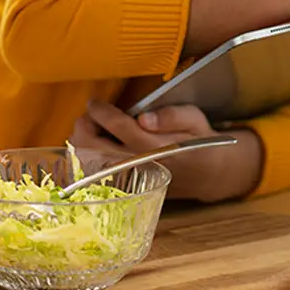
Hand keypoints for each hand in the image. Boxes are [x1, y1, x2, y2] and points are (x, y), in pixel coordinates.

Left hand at [72, 100, 262, 201]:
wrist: (206, 174)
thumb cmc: (198, 142)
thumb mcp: (194, 119)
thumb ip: (171, 116)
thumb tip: (144, 118)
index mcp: (154, 147)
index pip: (117, 127)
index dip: (100, 111)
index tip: (94, 102)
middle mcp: (137, 165)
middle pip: (93, 148)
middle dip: (84, 126)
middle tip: (90, 115)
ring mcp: (128, 178)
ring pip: (88, 163)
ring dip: (83, 142)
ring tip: (92, 128)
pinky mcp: (124, 186)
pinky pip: (93, 173)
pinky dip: (87, 157)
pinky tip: (95, 145)